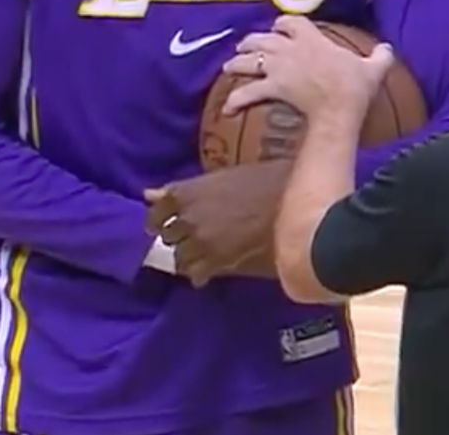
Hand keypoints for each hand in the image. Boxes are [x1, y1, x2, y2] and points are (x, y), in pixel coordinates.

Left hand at [145, 162, 288, 286]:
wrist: (299, 206)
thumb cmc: (271, 180)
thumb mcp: (229, 175)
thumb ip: (189, 188)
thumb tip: (150, 194)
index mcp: (189, 191)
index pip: (157, 208)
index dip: (159, 216)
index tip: (165, 220)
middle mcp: (188, 218)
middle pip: (167, 235)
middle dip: (178, 235)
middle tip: (193, 235)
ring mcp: (201, 243)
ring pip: (179, 257)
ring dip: (189, 255)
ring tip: (204, 254)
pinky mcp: (219, 263)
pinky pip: (197, 274)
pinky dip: (202, 273)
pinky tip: (211, 271)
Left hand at [220, 16, 394, 123]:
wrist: (339, 108)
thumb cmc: (355, 87)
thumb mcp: (373, 68)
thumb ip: (380, 56)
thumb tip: (389, 48)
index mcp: (312, 39)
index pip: (290, 21)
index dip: (281, 24)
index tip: (278, 28)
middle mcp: (290, 49)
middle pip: (262, 38)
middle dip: (250, 41)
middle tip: (243, 47)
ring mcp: (279, 68)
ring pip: (249, 60)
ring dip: (237, 63)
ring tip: (228, 68)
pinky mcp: (273, 88)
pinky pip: (248, 92)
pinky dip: (236, 100)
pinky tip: (226, 108)